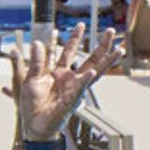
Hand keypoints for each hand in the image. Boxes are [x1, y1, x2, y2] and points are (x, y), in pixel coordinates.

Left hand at [10, 26, 125, 143]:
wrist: (33, 124)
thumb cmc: (32, 104)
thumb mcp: (30, 79)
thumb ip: (36, 61)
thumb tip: (38, 42)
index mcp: (59, 72)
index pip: (69, 51)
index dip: (74, 38)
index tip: (80, 24)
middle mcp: (69, 78)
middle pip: (89, 58)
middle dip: (101, 45)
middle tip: (110, 31)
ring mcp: (74, 88)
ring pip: (94, 71)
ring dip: (106, 61)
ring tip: (119, 50)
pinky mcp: (72, 99)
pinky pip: (80, 88)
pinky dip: (85, 80)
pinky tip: (91, 72)